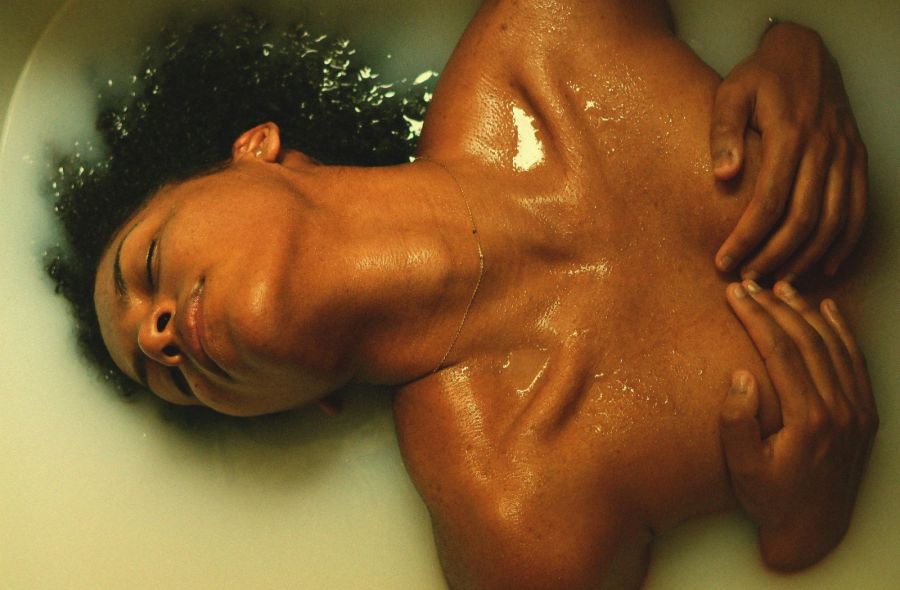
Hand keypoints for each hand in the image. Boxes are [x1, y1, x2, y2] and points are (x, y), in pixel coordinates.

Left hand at [711, 23, 867, 279]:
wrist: (805, 54)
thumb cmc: (760, 78)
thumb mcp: (731, 93)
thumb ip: (723, 133)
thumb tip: (723, 176)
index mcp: (790, 135)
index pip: (769, 201)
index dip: (746, 238)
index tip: (724, 263)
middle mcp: (824, 149)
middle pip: (803, 220)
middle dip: (773, 257)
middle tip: (748, 281)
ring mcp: (846, 156)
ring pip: (834, 222)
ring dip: (807, 259)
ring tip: (778, 283)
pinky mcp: (858, 161)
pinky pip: (859, 211)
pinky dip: (844, 244)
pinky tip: (824, 267)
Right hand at [720, 280, 877, 570]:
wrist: (814, 529)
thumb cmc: (771, 498)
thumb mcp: (742, 469)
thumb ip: (737, 424)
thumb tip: (742, 376)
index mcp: (808, 419)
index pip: (780, 351)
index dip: (755, 317)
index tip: (734, 294)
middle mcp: (839, 409)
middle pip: (806, 340)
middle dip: (774, 306)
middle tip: (749, 284)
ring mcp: (857, 410)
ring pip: (833, 345)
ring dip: (805, 312)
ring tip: (780, 287)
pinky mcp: (865, 414)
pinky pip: (856, 361)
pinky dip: (842, 331)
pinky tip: (827, 309)